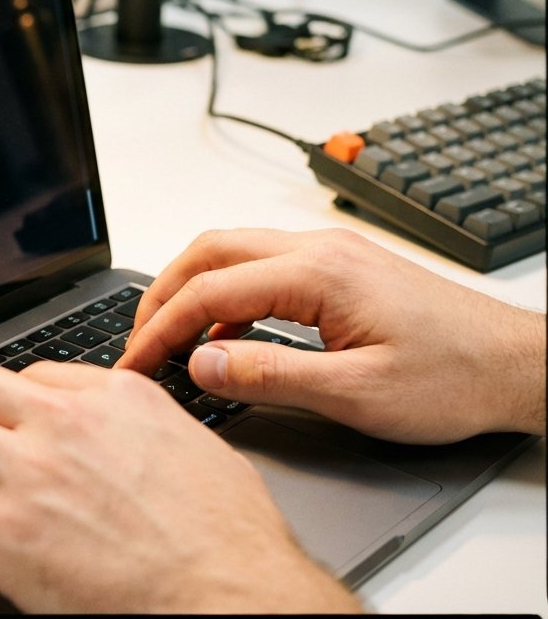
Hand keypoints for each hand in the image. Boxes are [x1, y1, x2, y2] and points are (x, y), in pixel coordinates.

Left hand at [0, 359, 357, 613]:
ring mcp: (31, 474)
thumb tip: (126, 442)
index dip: (1, 402)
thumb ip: (145, 433)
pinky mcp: (5, 535)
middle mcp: (65, 422)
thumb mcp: (198, 453)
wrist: (237, 599)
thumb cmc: (234, 544)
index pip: (33, 375)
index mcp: (115, 398)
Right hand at [117, 228, 545, 443]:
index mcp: (317, 273)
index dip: (161, 328)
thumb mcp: (357, 393)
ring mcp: (329, 254)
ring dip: (192, 288)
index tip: (134, 362)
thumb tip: (201, 365)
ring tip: (168, 335)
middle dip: (162, 294)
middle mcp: (318, 249)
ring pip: (233, 252)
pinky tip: (226, 338)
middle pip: (210, 251)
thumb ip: (271, 376)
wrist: (516, 365)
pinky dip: (227, 296)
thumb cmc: (453, 377)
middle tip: (137, 341)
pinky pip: (262, 267)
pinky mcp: (340, 269)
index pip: (211, 291)